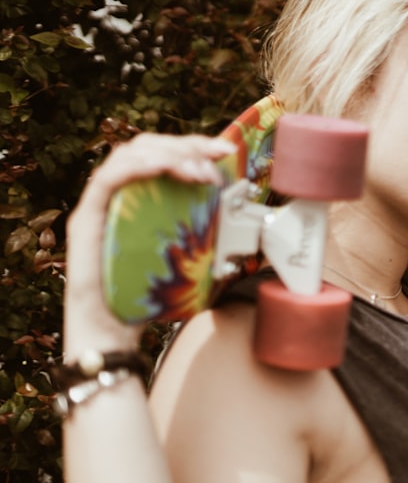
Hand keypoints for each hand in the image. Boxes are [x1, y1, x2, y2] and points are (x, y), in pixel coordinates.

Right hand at [63, 133, 235, 358]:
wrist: (113, 337)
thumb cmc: (149, 300)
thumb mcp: (189, 261)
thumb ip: (207, 238)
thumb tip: (248, 225)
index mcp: (140, 199)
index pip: (163, 156)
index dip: (194, 146)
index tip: (226, 150)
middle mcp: (117, 196)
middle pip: (147, 147)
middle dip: (187, 145)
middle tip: (219, 154)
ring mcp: (99, 205)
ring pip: (129, 156)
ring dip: (170, 155)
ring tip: (201, 171)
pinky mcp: (84, 220)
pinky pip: (107, 180)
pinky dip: (138, 168)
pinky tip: (164, 168)